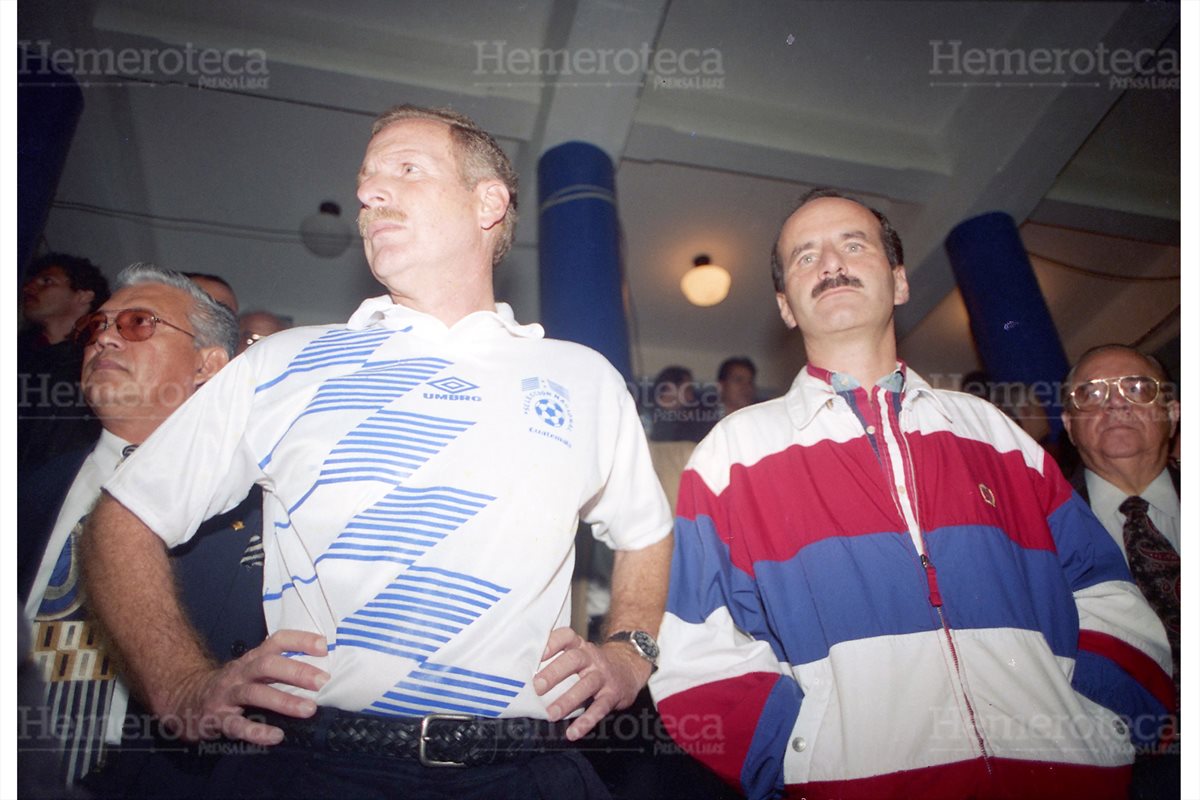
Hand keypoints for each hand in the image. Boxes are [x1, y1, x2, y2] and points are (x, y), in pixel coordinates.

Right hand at [153, 629, 329, 745]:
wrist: (185, 701)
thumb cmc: (231, 686)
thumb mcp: (252, 670)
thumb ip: (279, 668)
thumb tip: (320, 671)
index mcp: (252, 659)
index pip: (276, 640)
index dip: (299, 640)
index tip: (324, 646)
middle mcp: (240, 672)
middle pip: (267, 665)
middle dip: (296, 671)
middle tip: (322, 681)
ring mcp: (227, 695)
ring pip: (255, 693)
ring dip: (284, 700)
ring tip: (309, 709)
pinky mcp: (217, 719)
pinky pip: (237, 725)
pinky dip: (257, 731)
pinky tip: (276, 736)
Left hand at [533, 626, 651, 740]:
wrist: (629, 668)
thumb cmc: (593, 664)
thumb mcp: (579, 654)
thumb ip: (557, 660)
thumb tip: (523, 674)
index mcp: (580, 646)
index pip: (566, 636)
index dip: (552, 642)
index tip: (538, 654)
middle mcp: (591, 658)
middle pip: (573, 660)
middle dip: (554, 673)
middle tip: (537, 687)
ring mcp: (603, 675)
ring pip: (586, 685)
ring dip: (567, 700)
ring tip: (551, 714)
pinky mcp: (613, 694)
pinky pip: (599, 708)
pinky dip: (586, 721)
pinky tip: (573, 732)